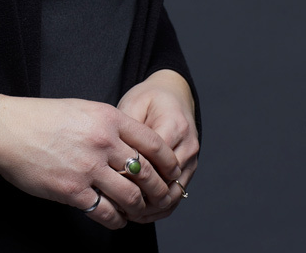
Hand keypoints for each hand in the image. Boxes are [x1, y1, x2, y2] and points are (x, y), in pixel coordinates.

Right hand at [0, 95, 181, 230]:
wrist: (7, 130)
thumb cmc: (39, 118)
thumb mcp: (80, 109)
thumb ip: (106, 124)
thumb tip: (127, 144)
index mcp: (106, 117)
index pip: (152, 142)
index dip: (168, 161)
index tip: (171, 172)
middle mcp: (102, 141)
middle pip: (146, 172)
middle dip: (159, 189)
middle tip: (161, 197)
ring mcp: (88, 167)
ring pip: (131, 196)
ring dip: (139, 207)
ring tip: (138, 210)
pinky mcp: (73, 191)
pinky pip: (107, 212)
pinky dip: (117, 220)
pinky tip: (117, 219)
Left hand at [117, 69, 198, 222]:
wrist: (173, 94)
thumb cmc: (149, 98)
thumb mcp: (133, 104)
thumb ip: (127, 131)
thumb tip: (114, 159)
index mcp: (174, 125)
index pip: (156, 161)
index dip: (134, 175)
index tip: (112, 184)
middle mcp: (188, 145)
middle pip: (168, 183)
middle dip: (143, 197)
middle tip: (118, 204)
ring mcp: (192, 159)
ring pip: (174, 194)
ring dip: (152, 206)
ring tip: (126, 211)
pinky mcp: (189, 169)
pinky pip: (177, 194)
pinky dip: (160, 205)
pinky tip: (140, 210)